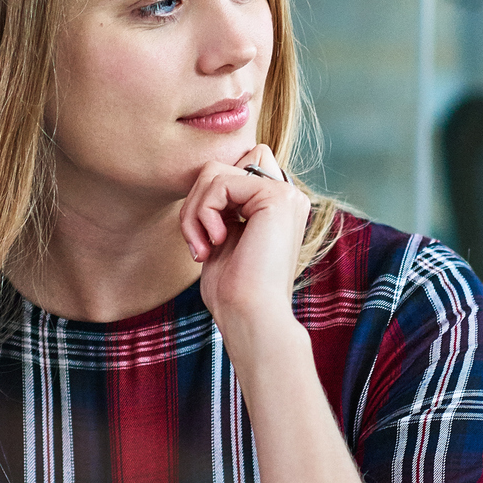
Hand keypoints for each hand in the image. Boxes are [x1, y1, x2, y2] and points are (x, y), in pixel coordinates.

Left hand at [179, 145, 311, 339]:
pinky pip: (218, 182)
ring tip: (201, 245)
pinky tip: (214, 241)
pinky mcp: (276, 196)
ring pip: (215, 171)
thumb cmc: (234, 291)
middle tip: (197, 241)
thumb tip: (208, 173)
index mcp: (278, 206)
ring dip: (195, 209)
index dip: (209, 199)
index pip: (232, 171)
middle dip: (198, 200)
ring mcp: (285, 193)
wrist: (251, 316)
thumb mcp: (223, 238)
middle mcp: (287, 195)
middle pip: (223, 165)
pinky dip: (203, 212)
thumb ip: (222, 205)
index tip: (204, 239)